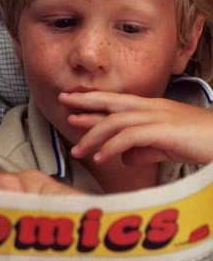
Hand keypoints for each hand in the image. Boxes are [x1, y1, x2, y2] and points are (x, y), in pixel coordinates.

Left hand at [62, 90, 212, 165]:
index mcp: (154, 109)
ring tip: (78, 150)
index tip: (71, 104)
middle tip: (62, 105)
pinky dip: (113, 147)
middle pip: (112, 102)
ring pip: (116, 122)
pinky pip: (131, 137)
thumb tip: (124, 157)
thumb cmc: (204, 142)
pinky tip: (102, 158)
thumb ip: (146, 150)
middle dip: (85, 103)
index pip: (117, 102)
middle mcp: (153, 109)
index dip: (93, 102)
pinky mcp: (165, 132)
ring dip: (94, 136)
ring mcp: (159, 118)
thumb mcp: (169, 146)